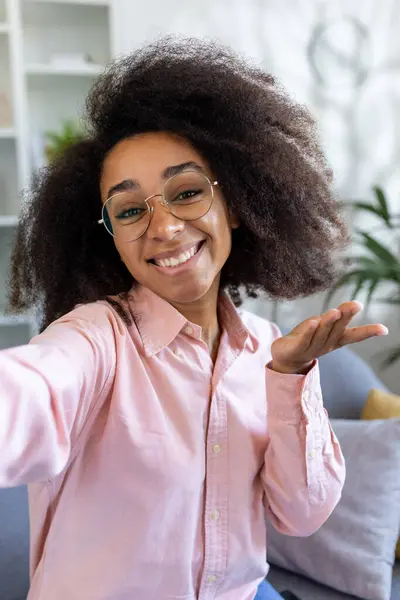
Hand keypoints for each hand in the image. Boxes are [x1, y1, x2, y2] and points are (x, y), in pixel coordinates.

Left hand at [271, 301, 388, 373]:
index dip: (368, 332)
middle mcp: (325, 345)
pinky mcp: (295, 349)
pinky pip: (303, 340)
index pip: (354, 335)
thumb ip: (338, 316)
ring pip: (321, 335)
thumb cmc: (308, 337)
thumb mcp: (324, 325)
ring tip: (335, 311)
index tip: (384, 329)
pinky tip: (313, 322)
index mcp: (335, 340)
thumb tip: (355, 304)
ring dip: (328, 323)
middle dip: (346, 318)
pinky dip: (308, 332)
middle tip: (355, 305)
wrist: (285, 357)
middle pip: (337, 331)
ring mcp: (311, 349)